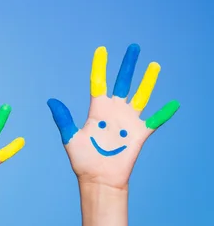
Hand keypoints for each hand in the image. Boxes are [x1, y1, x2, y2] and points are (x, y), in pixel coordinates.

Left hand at [47, 44, 179, 188]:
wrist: (98, 179)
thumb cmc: (82, 159)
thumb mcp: (70, 137)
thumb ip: (64, 118)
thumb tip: (51, 100)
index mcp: (97, 109)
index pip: (99, 82)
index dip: (100, 66)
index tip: (102, 50)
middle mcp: (114, 111)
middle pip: (123, 82)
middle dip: (128, 65)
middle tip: (134, 47)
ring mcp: (128, 121)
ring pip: (141, 96)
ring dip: (148, 81)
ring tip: (154, 65)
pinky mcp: (139, 134)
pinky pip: (154, 121)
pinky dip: (164, 113)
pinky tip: (174, 103)